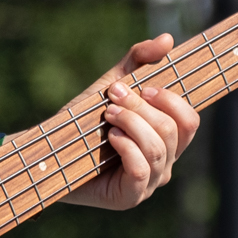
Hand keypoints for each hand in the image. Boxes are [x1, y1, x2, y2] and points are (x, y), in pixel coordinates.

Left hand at [64, 34, 200, 209]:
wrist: (48, 152)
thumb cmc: (83, 121)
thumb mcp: (110, 84)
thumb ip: (138, 61)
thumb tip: (167, 39)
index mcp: (166, 139)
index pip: (190, 120)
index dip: (171, 100)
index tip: (143, 87)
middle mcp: (164, 162)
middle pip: (173, 130)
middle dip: (141, 107)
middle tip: (113, 96)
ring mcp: (149, 183)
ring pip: (158, 148)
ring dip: (131, 123)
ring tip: (107, 114)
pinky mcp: (130, 197)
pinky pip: (142, 170)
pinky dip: (127, 148)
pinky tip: (110, 137)